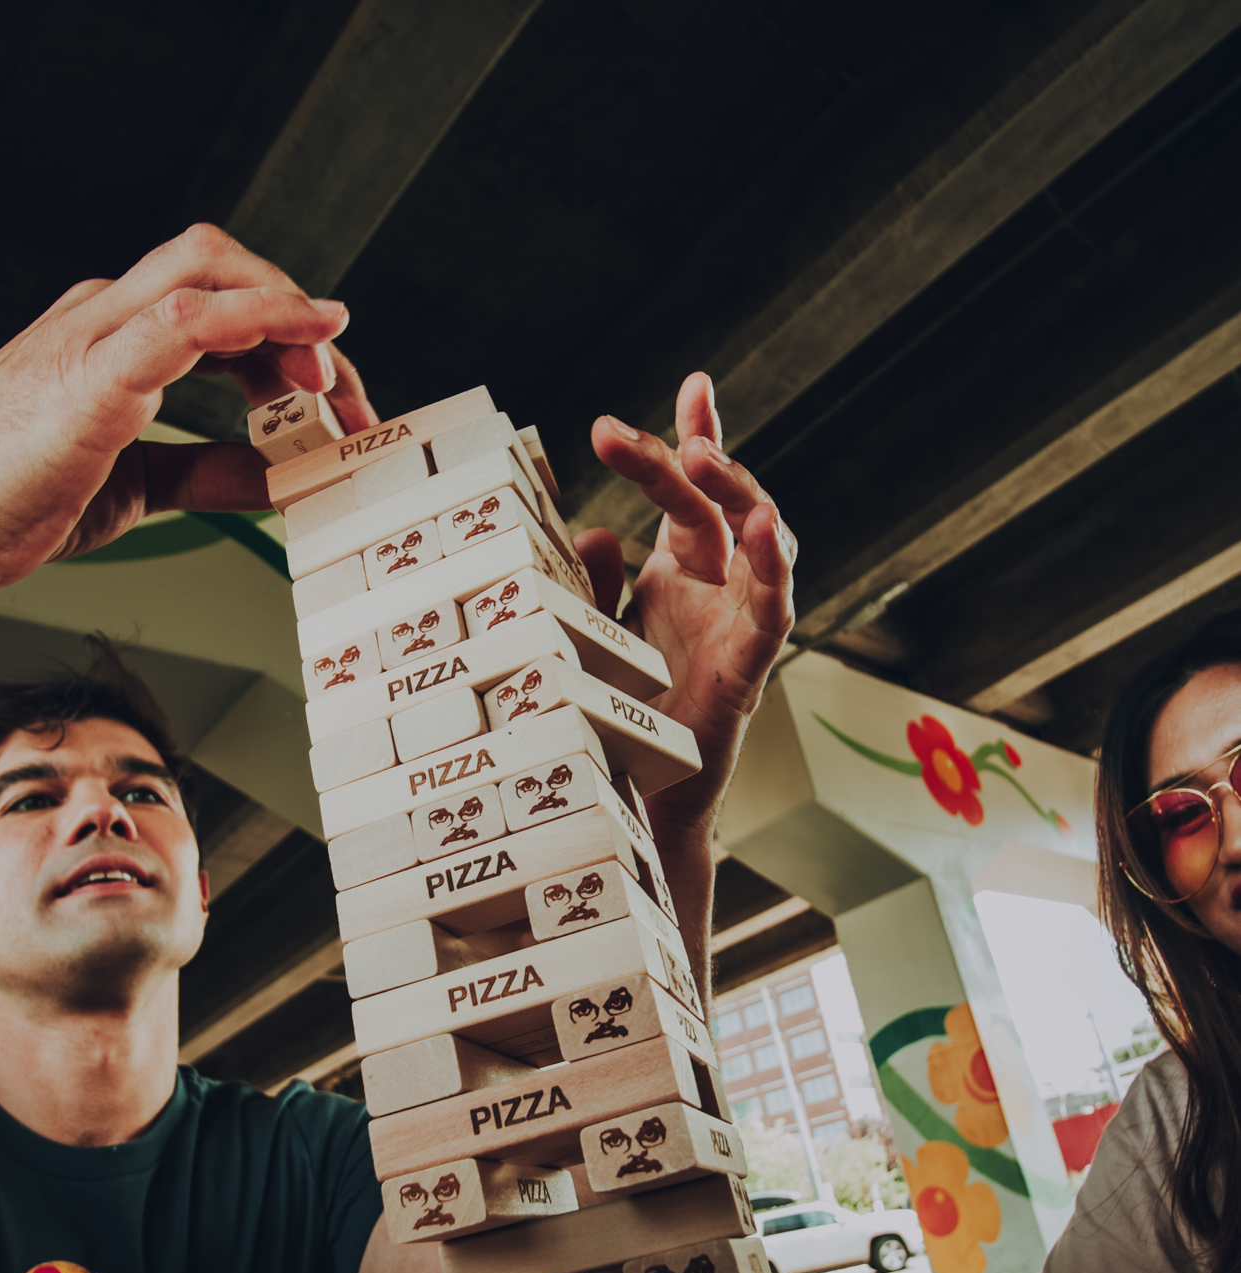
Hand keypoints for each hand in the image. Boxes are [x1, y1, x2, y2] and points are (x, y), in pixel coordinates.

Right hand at [0, 223, 377, 605]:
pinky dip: (259, 320)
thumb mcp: (135, 485)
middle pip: (226, 269)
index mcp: (109, 337)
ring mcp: (96, 338)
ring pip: (212, 271)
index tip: (333, 396)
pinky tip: (306, 341)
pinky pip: (188, 321)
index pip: (219, 303)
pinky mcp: (93, 378)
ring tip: (337, 381)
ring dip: (293, 318)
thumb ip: (205, 470)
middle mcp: (104, 319)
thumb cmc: (4, 505)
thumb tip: (275, 478)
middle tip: (351, 394)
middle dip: (302, 318)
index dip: (289, 338)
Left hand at [578, 372, 796, 842]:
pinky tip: (764, 527)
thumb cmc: (624, 710)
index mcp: (682, 571)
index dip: (694, 437)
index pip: (692, 492)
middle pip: (719, 504)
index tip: (695, 384)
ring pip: (763, 541)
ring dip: (740, 494)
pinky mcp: (750, 666)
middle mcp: (719, 587)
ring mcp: (739, 622)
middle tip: (637, 435)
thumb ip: (591, 582)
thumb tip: (596, 529)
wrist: (642, 795)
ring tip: (704, 460)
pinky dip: (773, 567)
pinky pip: (772, 610)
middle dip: (690, 458)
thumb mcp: (591, 630)